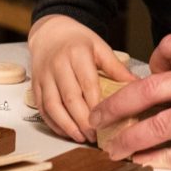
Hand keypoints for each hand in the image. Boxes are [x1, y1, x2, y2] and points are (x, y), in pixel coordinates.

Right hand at [27, 15, 135, 142]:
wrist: (50, 32)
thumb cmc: (78, 40)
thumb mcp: (100, 47)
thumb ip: (116, 67)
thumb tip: (136, 84)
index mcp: (77, 54)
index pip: (88, 84)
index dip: (97, 105)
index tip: (107, 121)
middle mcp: (58, 65)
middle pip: (70, 98)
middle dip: (82, 120)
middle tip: (95, 136)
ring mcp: (44, 76)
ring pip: (52, 106)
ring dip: (66, 125)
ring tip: (80, 137)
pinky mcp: (34, 85)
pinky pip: (41, 108)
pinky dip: (53, 123)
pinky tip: (65, 131)